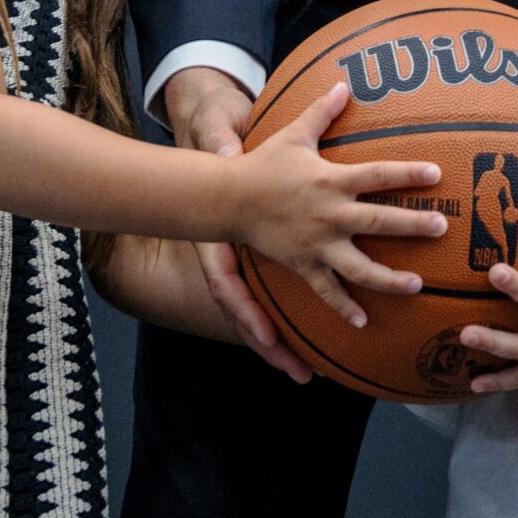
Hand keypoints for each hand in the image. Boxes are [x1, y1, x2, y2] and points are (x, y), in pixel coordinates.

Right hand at [160, 66, 307, 377]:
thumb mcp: (216, 139)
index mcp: (217, 238)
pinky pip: (267, 309)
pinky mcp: (253, 272)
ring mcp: (239, 270)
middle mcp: (225, 262)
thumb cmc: (217, 147)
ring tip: (308, 378)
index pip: (222, 282)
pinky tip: (308, 359)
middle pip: (241, 314)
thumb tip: (224, 146)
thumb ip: (220, 145)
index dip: (242, 311)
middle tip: (299, 371)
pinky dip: (282, 336)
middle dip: (267, 344)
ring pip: (254, 320)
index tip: (263, 336)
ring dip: (280, 352)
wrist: (209, 150)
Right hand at [230, 82, 446, 326]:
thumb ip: (321, 111)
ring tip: (417, 285)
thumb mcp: (294, 133)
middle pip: (378, 219)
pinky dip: (344, 306)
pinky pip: (327, 289)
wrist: (229, 198)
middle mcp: (330, 213)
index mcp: (331, 179)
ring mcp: (318, 242)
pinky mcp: (304, 263)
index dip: (407, 173)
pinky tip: (364, 321)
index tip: (436, 173)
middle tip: (442, 226)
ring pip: (359, 265)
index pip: (377, 174)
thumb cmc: (265, 163)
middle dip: (411, 223)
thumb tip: (342, 83)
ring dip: (388, 277)